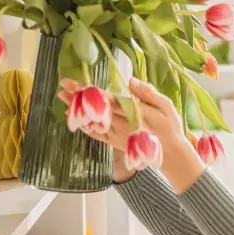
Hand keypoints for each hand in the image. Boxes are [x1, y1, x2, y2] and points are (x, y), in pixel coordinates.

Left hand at [58, 77, 193, 183]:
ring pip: (92, 120)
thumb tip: (130, 80)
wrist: (170, 153)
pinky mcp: (115, 142)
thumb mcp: (166, 106)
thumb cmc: (170, 126)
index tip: (75, 82)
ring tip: (63, 98)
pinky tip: (75, 120)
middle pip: (96, 108)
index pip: (107, 99)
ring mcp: (116, 134)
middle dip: (78, 96)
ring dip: (77, 110)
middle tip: (62, 85)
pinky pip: (96, 135)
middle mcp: (122, 123)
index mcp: (134, 111)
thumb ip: (148, 93)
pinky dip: (84, 127)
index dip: (90, 91)